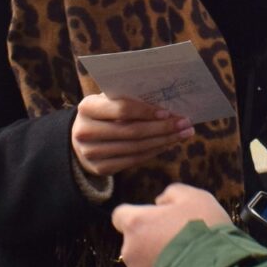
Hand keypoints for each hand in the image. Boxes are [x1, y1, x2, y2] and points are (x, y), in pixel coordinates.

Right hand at [72, 94, 193, 175]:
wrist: (80, 139)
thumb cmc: (103, 113)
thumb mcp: (108, 100)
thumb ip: (129, 98)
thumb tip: (166, 102)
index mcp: (87, 108)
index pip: (122, 109)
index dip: (147, 111)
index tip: (168, 112)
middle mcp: (85, 131)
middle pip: (132, 131)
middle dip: (163, 128)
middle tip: (185, 123)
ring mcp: (91, 153)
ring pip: (136, 147)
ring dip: (164, 141)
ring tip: (183, 134)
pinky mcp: (101, 168)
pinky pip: (134, 160)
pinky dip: (154, 152)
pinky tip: (168, 144)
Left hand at [112, 183, 230, 266]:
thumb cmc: (206, 231)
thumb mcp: (196, 197)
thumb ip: (172, 194)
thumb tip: (159, 202)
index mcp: (137, 223)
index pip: (120, 215)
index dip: (138, 216)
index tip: (155, 220)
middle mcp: (129, 251)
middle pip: (134, 243)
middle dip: (150, 242)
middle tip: (178, 243)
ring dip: (156, 265)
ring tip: (184, 265)